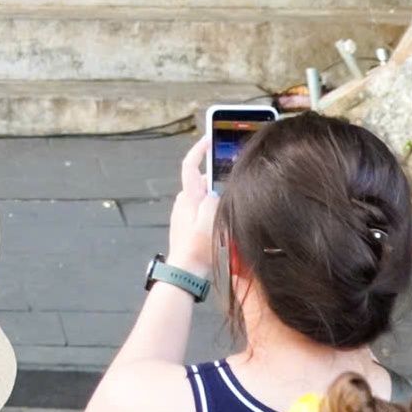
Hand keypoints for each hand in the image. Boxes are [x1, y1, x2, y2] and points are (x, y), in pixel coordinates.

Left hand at [168, 138, 220, 277]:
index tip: (208, 138)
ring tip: (229, 206)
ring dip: (212, 197)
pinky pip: (199, 212)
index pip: (190, 166)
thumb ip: (213, 200)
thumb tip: (213, 192)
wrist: (185, 273)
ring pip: (200, 198)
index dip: (198, 150)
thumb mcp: (211, 219)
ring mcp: (182, 216)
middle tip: (229, 178)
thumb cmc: (198, 248)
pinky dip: (210, 211)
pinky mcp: (185, 228)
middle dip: (212, 178)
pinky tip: (221, 223)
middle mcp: (183, 204)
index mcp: (189, 197)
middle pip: (198, 182)